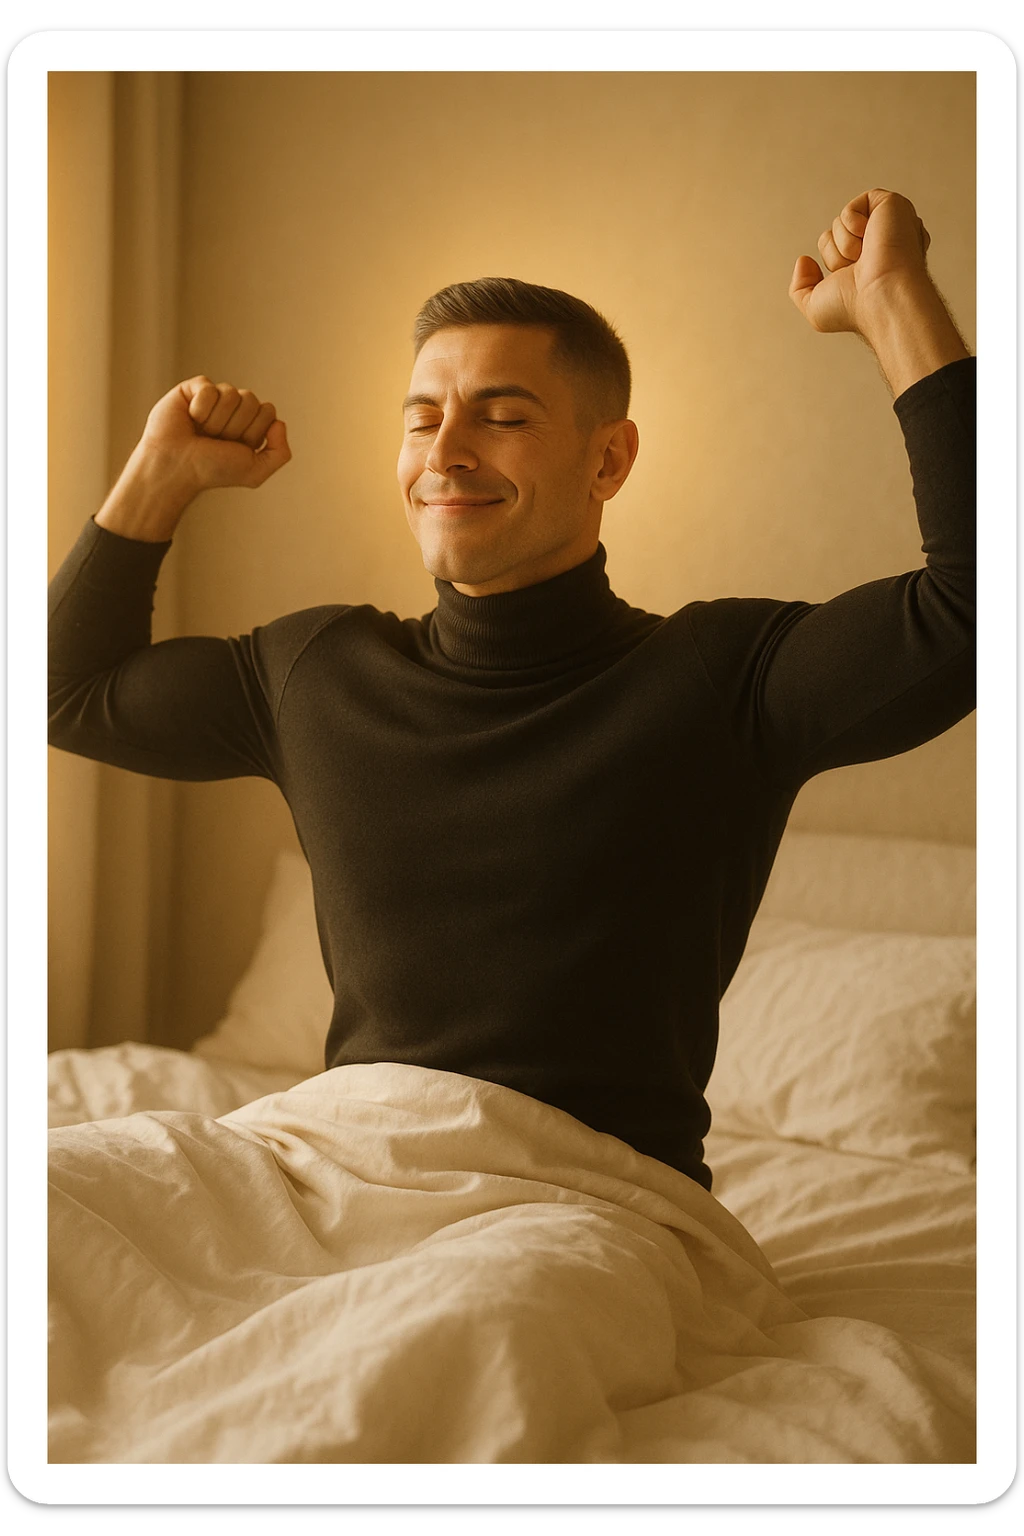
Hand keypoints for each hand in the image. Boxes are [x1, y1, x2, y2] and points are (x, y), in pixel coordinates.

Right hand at [95, 377, 290, 541]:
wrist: (177, 467)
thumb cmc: (212, 470)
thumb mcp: (254, 472)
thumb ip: (280, 453)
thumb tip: (279, 422)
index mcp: (251, 424)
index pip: (268, 412)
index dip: (253, 432)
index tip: (234, 447)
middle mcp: (235, 409)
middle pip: (252, 400)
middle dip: (235, 427)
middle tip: (215, 440)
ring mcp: (215, 396)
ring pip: (231, 393)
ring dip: (216, 421)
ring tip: (202, 432)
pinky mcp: (193, 388)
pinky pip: (209, 388)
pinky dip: (201, 409)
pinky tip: (190, 419)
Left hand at [788, 188, 931, 336]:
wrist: (884, 297)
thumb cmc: (856, 308)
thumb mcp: (816, 309)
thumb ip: (800, 288)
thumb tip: (804, 260)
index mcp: (865, 264)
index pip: (830, 246)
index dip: (832, 261)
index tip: (851, 279)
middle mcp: (878, 244)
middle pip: (832, 233)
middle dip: (836, 253)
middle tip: (859, 268)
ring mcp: (888, 225)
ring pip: (840, 222)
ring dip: (846, 243)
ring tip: (868, 257)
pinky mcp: (893, 206)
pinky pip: (855, 205)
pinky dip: (853, 222)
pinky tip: (872, 238)